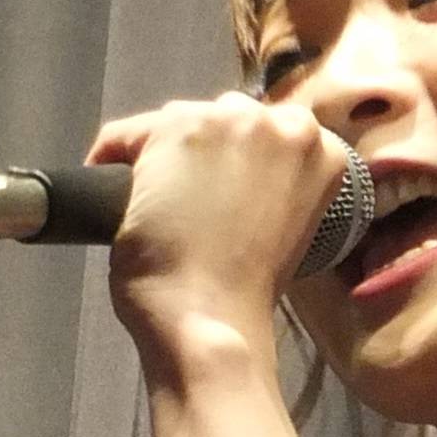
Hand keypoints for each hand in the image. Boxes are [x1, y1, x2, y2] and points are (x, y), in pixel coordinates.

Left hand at [87, 91, 347, 371]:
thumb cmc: (249, 290)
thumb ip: (272, 186)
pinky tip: (118, 202)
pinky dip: (111, 161)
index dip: (240, 163)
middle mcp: (284, 122)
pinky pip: (126, 136)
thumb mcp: (285, 226)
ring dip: (164, 158)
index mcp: (324, 152)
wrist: (211, 316)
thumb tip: (230, 173)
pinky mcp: (175, 128)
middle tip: (188, 202)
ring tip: (157, 206)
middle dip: (205, 152)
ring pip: (179, 123)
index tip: (223, 193)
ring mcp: (229, 120)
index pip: (270, 135)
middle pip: (226, 120)